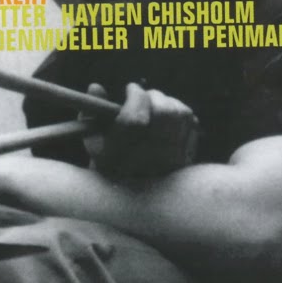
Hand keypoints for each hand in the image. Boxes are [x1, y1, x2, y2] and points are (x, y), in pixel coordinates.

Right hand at [82, 82, 197, 178]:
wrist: (135, 196)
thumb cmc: (109, 162)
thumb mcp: (93, 141)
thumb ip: (91, 113)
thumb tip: (95, 86)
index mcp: (119, 156)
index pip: (134, 119)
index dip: (134, 96)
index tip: (130, 89)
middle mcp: (148, 159)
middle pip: (163, 113)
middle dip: (153, 96)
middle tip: (144, 97)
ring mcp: (171, 159)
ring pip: (178, 114)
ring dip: (167, 102)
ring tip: (155, 106)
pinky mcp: (186, 158)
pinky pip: (190, 122)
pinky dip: (180, 113)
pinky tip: (168, 117)